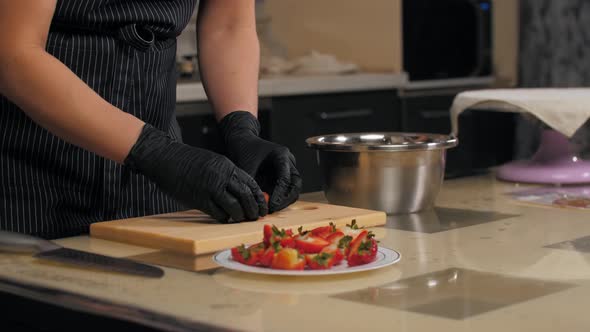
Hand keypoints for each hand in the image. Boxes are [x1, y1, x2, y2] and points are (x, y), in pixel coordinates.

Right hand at [124, 124, 266, 222]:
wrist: (165, 157)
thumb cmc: (188, 161)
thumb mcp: (213, 161)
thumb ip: (226, 174)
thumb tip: (240, 191)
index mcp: (227, 166)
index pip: (251, 183)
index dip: (258, 197)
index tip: (262, 206)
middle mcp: (221, 176)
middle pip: (246, 196)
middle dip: (254, 209)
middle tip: (256, 217)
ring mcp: (210, 188)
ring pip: (234, 206)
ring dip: (240, 216)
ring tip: (241, 219)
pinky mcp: (199, 198)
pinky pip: (217, 213)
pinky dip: (224, 218)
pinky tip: (225, 219)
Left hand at [218, 111, 301, 212]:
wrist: (242, 141)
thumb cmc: (244, 150)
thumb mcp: (245, 166)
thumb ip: (251, 185)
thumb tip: (254, 204)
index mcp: (281, 155)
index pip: (286, 178)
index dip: (280, 195)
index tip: (271, 206)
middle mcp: (288, 161)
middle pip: (295, 184)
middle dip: (286, 199)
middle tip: (272, 209)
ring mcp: (287, 168)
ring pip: (293, 188)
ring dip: (284, 200)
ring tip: (269, 209)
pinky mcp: (283, 175)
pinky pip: (286, 190)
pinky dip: (280, 198)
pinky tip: (268, 205)